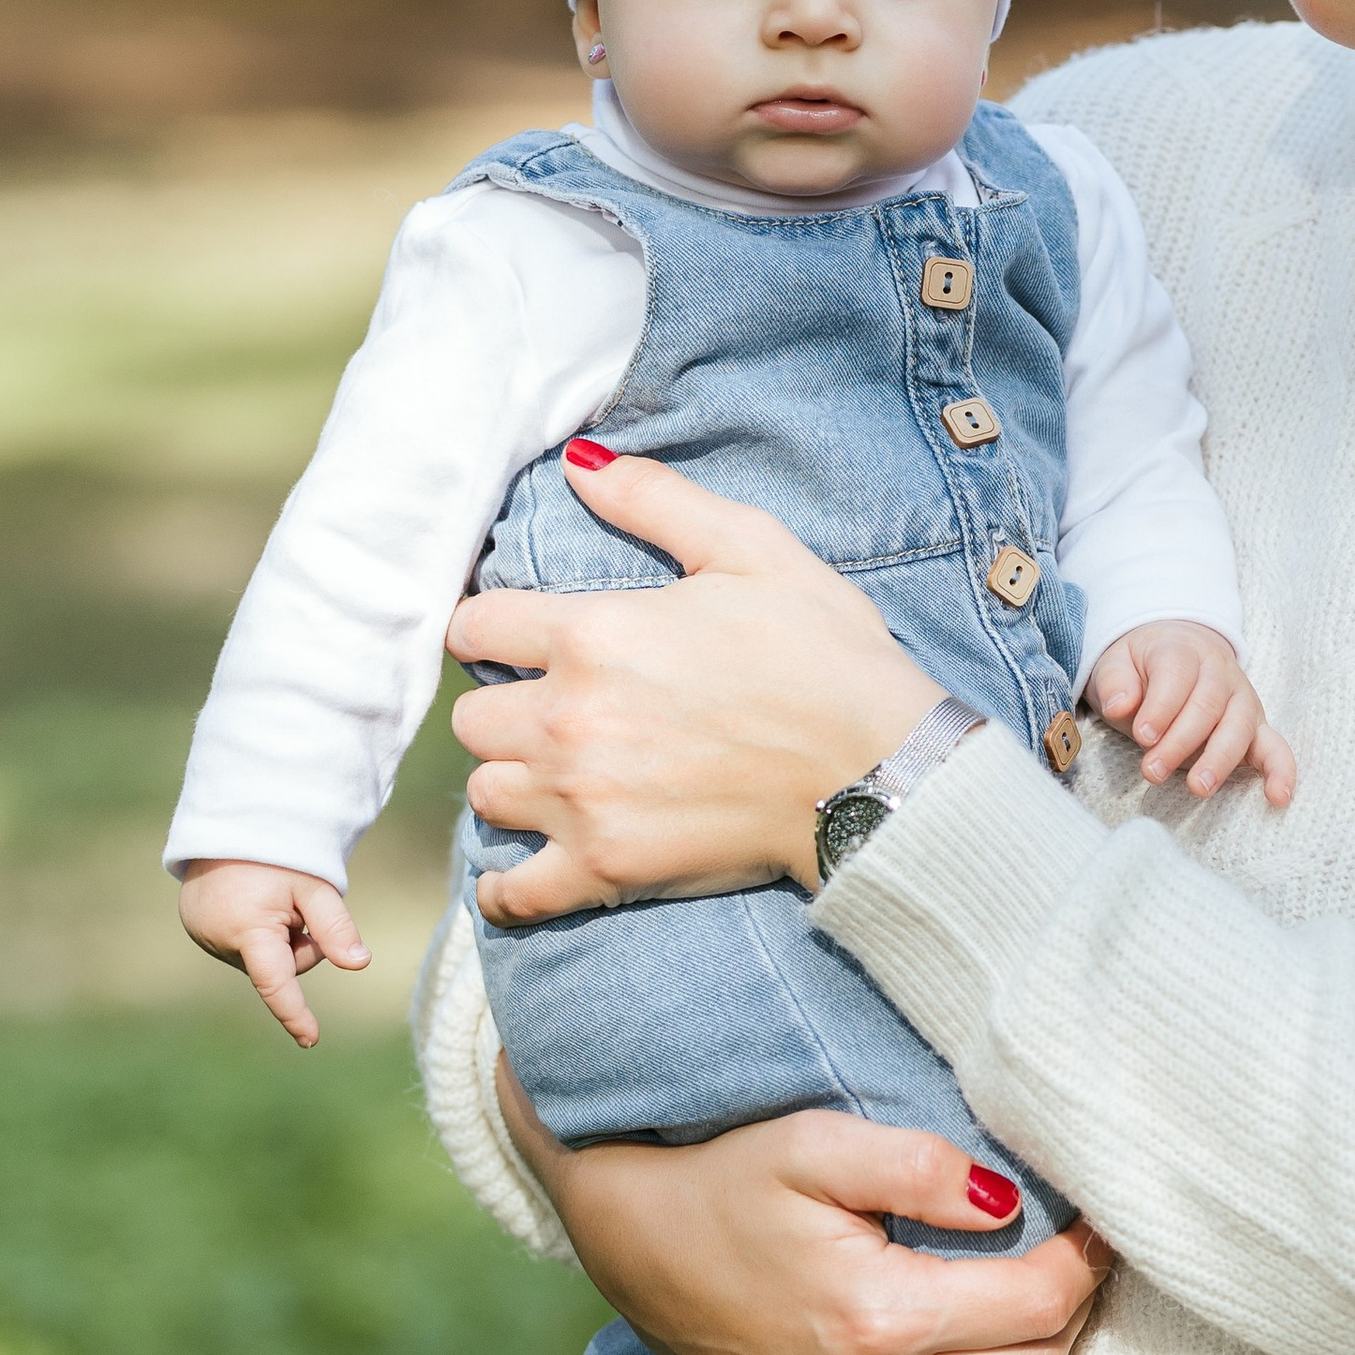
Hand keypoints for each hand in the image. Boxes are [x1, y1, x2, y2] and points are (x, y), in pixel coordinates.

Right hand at [178, 857, 371, 1045]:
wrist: (230, 826)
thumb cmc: (277, 856)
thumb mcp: (314, 886)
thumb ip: (336, 926)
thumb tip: (360, 964)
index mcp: (249, 930)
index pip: (277, 982)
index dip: (294, 1012)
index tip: (311, 1039)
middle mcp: (219, 940)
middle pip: (282, 966)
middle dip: (298, 944)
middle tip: (293, 905)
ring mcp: (203, 936)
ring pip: (262, 959)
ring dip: (275, 937)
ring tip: (266, 898)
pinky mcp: (198, 931)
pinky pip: (242, 948)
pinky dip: (255, 933)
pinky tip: (250, 902)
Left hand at [446, 444, 939, 926]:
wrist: (881, 769)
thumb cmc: (825, 654)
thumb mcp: (752, 548)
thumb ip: (656, 500)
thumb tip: (580, 463)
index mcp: (594, 632)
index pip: (477, 625)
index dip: (493, 628)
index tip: (516, 641)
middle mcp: (570, 717)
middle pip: (473, 719)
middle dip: (506, 709)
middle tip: (554, 711)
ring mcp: (583, 800)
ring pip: (488, 794)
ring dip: (515, 784)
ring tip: (558, 779)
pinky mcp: (607, 868)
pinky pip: (516, 891)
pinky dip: (509, 889)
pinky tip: (517, 876)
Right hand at [495, 1067, 1113, 1354]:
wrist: (635, 1245)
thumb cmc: (731, 1183)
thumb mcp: (820, 1143)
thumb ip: (924, 1167)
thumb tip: (1011, 1206)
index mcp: (881, 1319)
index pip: (1040, 1306)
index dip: (1083, 1262)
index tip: (1092, 1228)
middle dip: (1060, 1309)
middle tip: (1053, 1260)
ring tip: (1008, 1314)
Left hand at [1085, 624, 1296, 803]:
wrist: (1177, 652)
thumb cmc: (1141, 667)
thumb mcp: (1116, 664)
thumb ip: (1115, 682)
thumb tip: (1120, 705)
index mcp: (1183, 651)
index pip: (1176, 675)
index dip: (1161, 707)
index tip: (1143, 735)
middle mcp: (1219, 673)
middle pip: (1206, 706)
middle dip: (1180, 742)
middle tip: (1152, 771)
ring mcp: (1242, 700)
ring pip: (1238, 729)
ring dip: (1219, 761)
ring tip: (1198, 787)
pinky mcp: (1256, 728)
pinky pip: (1275, 748)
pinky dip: (1280, 771)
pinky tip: (1278, 796)